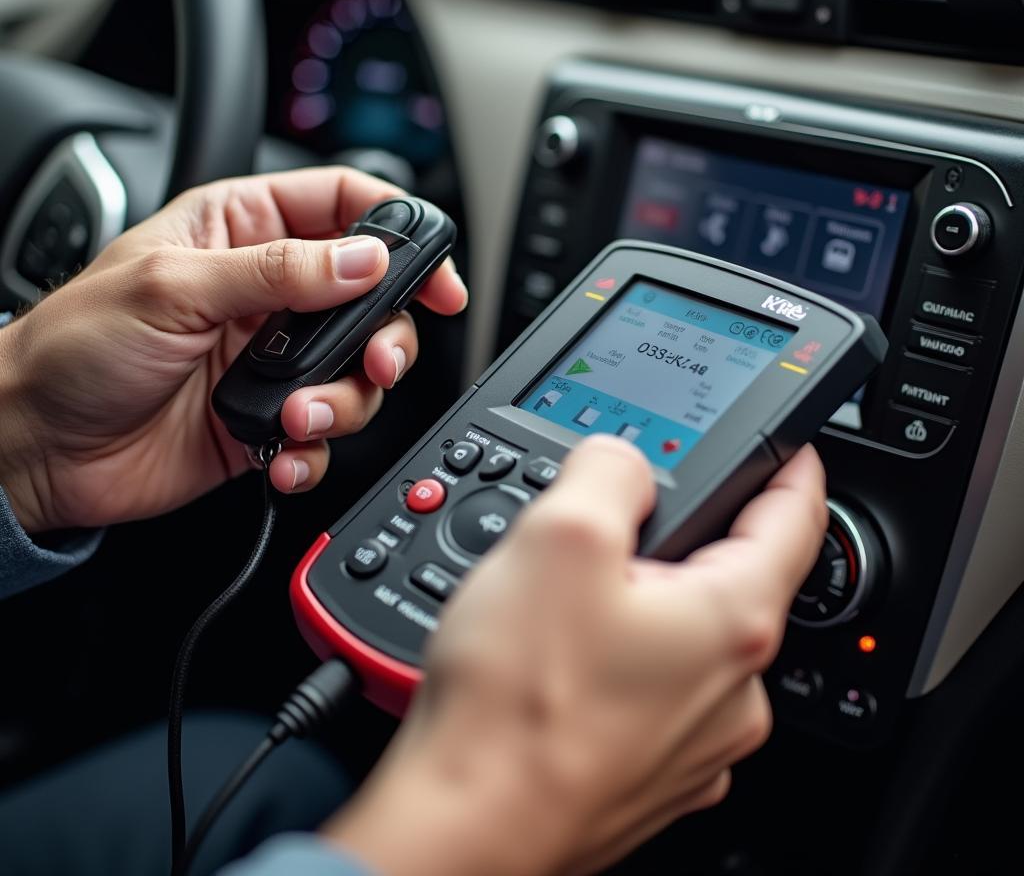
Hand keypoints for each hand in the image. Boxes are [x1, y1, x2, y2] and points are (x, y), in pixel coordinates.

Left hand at [0, 168, 466, 531]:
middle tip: (375, 359)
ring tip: (298, 415)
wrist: (35, 447)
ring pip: (359, 371)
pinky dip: (316, 448)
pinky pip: (326, 431)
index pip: (344, 208)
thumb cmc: (75, 346)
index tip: (436, 274)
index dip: (400, 233)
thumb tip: (364, 261)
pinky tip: (283, 451)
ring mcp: (273, 358)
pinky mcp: (270, 418)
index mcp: (242, 231)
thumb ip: (278, 272)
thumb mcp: (173, 287)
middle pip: (374, 298)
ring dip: (344, 400)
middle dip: (387, 335)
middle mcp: (267, 292)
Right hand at [324, 436, 825, 875]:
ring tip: (566, 605)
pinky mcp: (652, 771)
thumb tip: (623, 462)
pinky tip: (560, 662)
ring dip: (641, 604)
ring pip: (684, 635)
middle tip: (611, 527)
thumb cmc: (514, 705)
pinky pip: (652, 688)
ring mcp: (695, 740)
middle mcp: (731, 689)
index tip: (790, 445)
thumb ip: (608, 472)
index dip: (792, 465)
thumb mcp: (558, 536)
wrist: (466, 828)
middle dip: (679, 539)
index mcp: (732, 620)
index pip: (796, 517)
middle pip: (729, 576)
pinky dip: (620, 660)